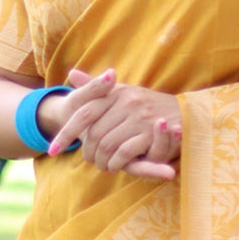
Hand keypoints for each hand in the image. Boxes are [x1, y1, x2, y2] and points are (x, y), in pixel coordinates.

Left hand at [46, 69, 181, 180]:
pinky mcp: (151, 132)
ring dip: (103, 161)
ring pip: (107, 145)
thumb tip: (72, 73)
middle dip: (89, 153)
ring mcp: (139, 116)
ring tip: (104, 165)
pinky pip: (124, 152)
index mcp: (116, 92)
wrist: (185, 112)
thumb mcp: (123, 92)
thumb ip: (96, 88)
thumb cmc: (149, 105)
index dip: (66, 133)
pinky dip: (117, 163)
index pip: (83, 112)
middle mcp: (126, 101)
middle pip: (93, 134)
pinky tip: (117, 166)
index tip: (52, 150)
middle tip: (92, 161)